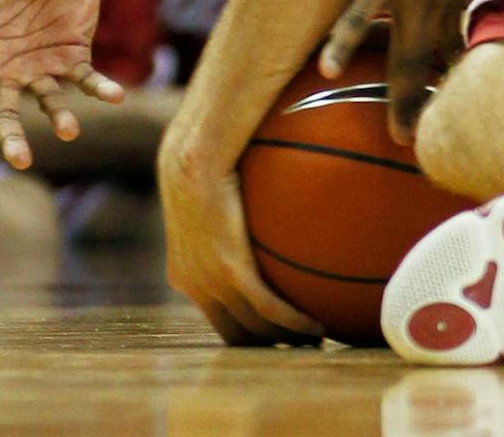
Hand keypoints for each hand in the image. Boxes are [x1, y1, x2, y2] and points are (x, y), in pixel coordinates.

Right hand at [0, 0, 124, 168]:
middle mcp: (8, 69)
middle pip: (5, 113)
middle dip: (11, 137)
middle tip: (21, 161)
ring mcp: (42, 67)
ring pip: (48, 102)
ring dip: (60, 117)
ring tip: (70, 130)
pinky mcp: (74, 58)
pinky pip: (87, 80)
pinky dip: (101, 89)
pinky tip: (116, 96)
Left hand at [158, 149, 322, 344]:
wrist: (194, 159)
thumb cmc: (205, 163)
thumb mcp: (209, 196)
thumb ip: (229, 212)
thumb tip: (257, 206)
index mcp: (185, 273)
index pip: (217, 315)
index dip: (246, 329)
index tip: (273, 331)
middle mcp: (194, 285)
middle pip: (235, 333)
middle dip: (267, 344)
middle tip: (299, 343)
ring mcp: (211, 282)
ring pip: (254, 329)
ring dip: (285, 339)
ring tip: (315, 339)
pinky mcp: (231, 273)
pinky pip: (268, 310)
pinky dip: (294, 323)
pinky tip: (318, 326)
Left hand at [262, 0, 478, 144]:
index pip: (359, 13)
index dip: (342, 41)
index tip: (325, 70)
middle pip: (409, 54)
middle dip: (405, 98)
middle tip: (401, 139)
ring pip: (438, 55)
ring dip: (433, 92)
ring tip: (429, 131)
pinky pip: (457, 40)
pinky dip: (456, 68)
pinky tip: (457, 98)